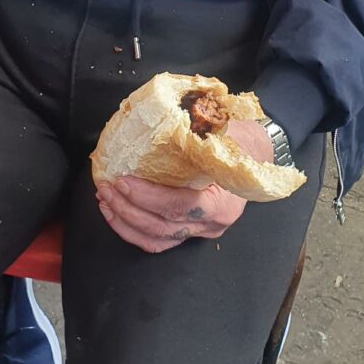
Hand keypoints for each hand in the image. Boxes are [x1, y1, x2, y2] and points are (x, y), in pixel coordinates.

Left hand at [96, 120, 274, 252]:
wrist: (258, 154)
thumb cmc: (239, 141)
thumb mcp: (222, 134)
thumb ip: (195, 135)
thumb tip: (157, 123)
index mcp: (222, 203)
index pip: (179, 206)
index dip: (147, 196)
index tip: (123, 180)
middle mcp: (212, 224)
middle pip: (162, 227)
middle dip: (127, 209)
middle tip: (106, 187)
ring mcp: (201, 232)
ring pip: (156, 239)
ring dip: (125, 222)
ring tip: (105, 199)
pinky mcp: (190, 231)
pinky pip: (158, 241)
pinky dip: (133, 230)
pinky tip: (116, 212)